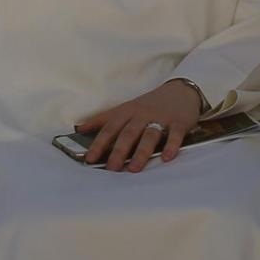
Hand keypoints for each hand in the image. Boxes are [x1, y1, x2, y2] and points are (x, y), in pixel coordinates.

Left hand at [71, 77, 206, 172]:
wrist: (181, 91)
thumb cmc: (149, 104)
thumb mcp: (125, 108)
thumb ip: (103, 119)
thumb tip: (79, 128)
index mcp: (127, 112)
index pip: (110, 128)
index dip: (99, 143)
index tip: (90, 159)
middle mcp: (142, 115)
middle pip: (128, 133)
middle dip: (119, 151)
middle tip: (112, 168)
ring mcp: (161, 118)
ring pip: (149, 135)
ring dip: (141, 152)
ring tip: (134, 168)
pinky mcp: (179, 122)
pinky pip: (174, 135)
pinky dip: (171, 145)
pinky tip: (166, 158)